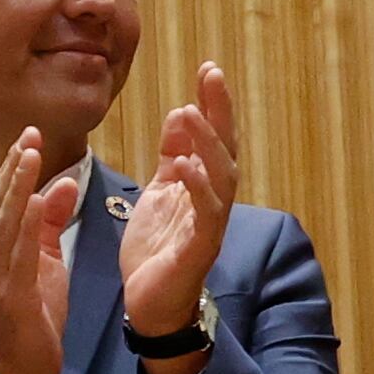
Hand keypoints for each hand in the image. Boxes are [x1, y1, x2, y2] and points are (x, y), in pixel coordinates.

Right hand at [0, 128, 76, 373]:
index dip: (15, 166)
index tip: (30, 136)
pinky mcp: (11, 293)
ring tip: (29, 155)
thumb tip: (61, 184)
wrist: (19, 367)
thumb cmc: (32, 316)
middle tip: (29, 134)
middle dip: (14, 166)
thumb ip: (51, 224)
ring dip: (17, 186)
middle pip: (0, 202)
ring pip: (5, 221)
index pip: (4, 197)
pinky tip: (36, 201)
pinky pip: (19, 253)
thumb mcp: (48, 262)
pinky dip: (27, 225)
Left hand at [117, 62, 239, 365]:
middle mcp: (213, 200)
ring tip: (191, 113)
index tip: (207, 68)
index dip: (212, 104)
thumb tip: (180, 115)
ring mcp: (210, 224)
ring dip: (206, 144)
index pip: (211, 137)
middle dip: (219, 111)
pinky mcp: (200, 248)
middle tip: (210, 75)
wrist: (150, 305)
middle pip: (223, 148)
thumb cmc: (156, 250)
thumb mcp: (158, 193)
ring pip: (220, 177)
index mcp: (201, 185)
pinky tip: (186, 166)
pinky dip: (199, 188)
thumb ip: (171, 157)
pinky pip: (207, 214)